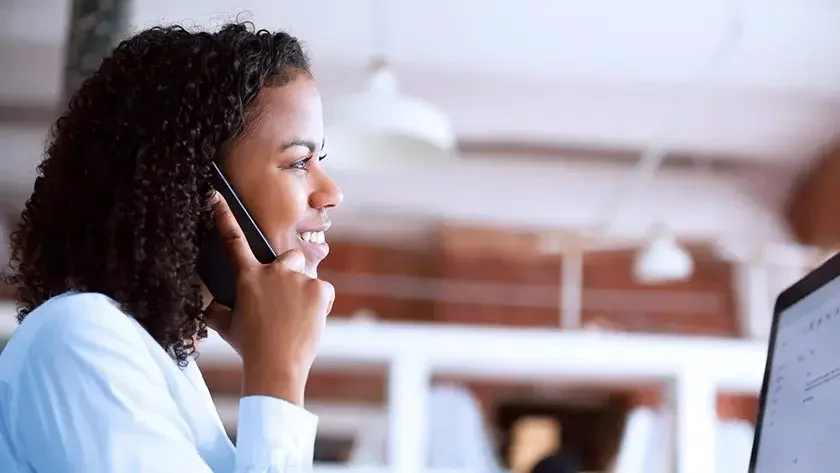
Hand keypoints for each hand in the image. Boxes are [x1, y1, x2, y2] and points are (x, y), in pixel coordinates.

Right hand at [205, 192, 333, 404]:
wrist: (275, 366)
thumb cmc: (250, 348)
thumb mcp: (227, 327)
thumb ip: (217, 310)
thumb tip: (208, 305)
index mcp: (247, 277)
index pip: (233, 242)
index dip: (223, 217)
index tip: (215, 195)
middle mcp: (272, 271)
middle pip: (288, 257)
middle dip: (289, 273)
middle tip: (285, 301)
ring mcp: (296, 278)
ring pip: (307, 279)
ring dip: (305, 294)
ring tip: (296, 320)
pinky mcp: (318, 288)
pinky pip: (324, 292)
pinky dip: (321, 305)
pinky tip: (310, 322)